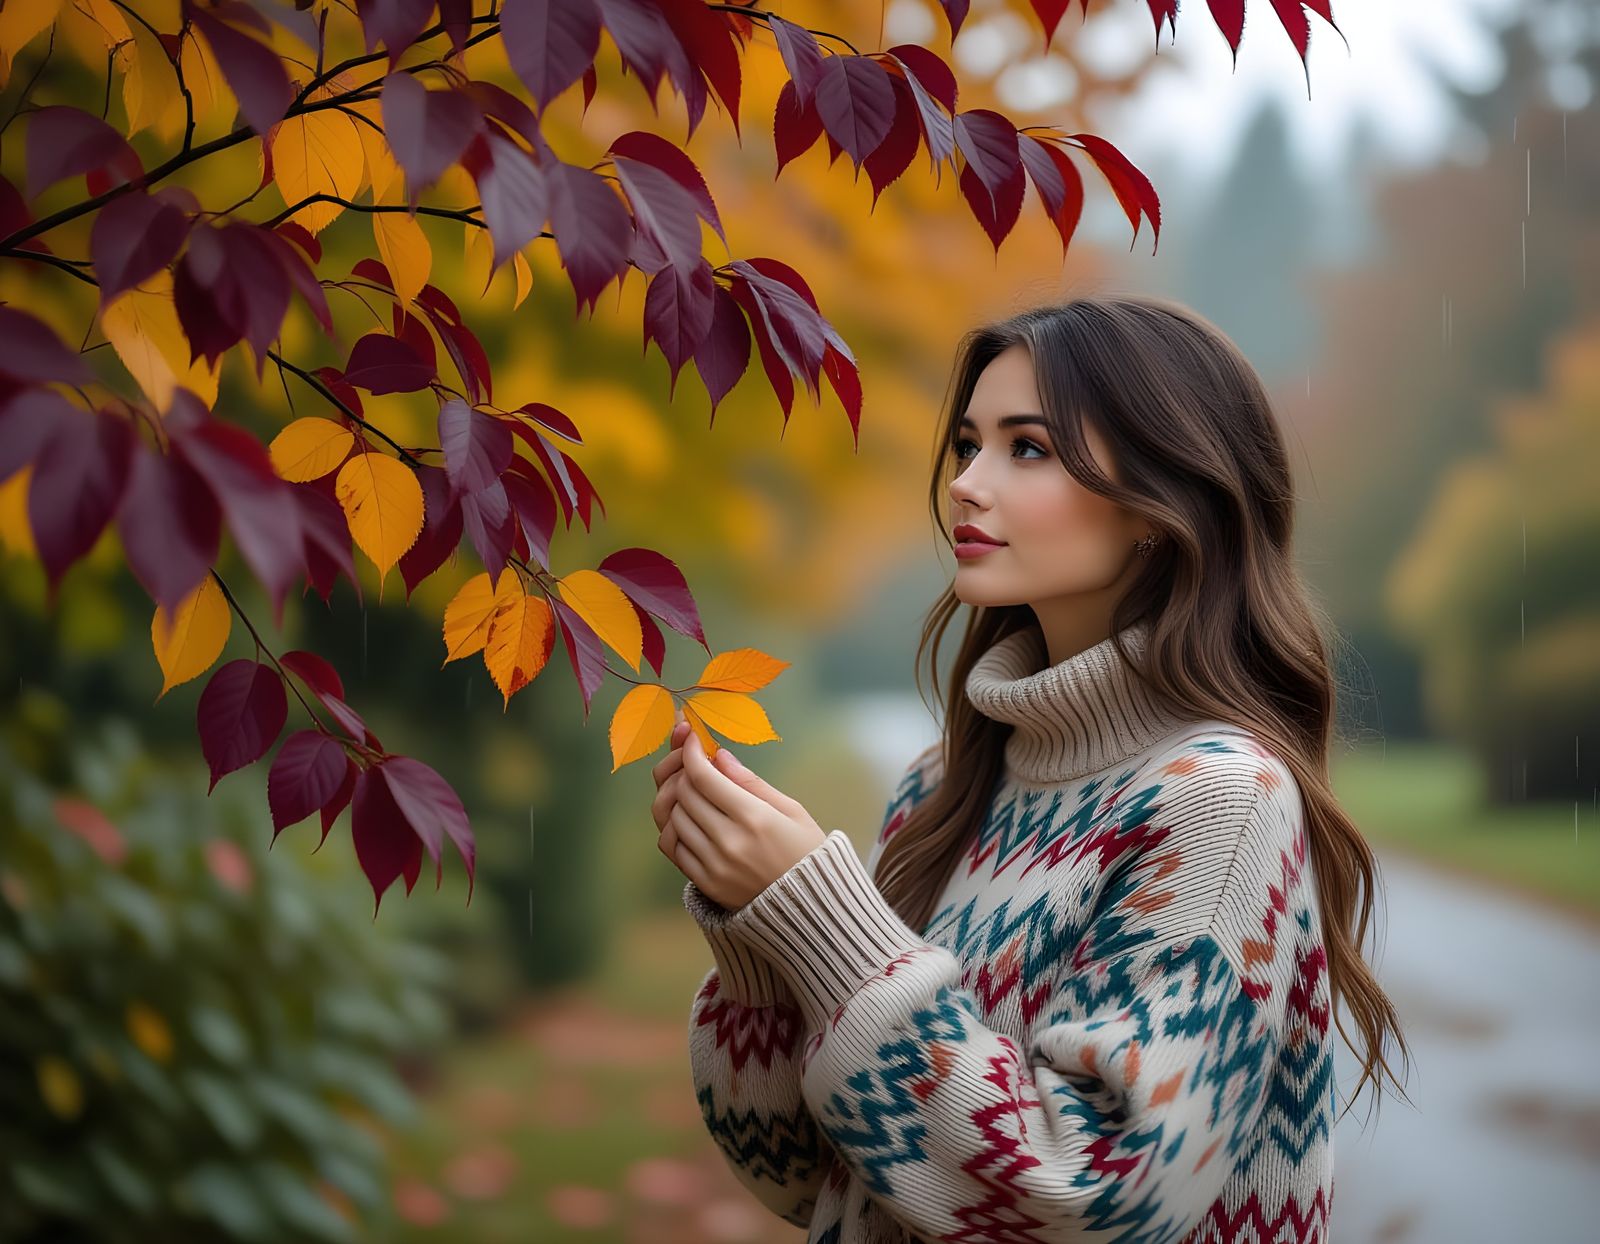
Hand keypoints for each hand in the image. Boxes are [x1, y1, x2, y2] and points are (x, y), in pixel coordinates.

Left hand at [649, 711, 826, 909]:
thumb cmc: (805, 852)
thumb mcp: (791, 810)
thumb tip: (719, 756)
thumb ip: (751, 783)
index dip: (690, 752)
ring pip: (674, 818)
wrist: (810, 907)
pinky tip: (691, 820)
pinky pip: (673, 847)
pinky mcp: (705, 883)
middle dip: (684, 771)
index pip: (703, 777)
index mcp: (754, 818)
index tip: (691, 739)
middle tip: (695, 764)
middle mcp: (729, 841)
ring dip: (679, 798)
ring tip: (695, 791)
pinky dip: (675, 827)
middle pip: (684, 794)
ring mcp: (713, 865)